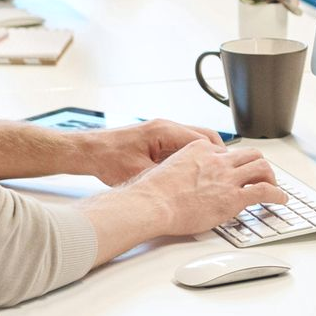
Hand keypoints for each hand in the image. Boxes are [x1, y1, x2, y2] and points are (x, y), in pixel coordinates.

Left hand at [83, 119, 222, 186]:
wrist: (88, 151)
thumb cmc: (108, 159)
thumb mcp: (141, 173)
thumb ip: (167, 177)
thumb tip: (188, 187)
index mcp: (165, 131)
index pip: (203, 140)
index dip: (217, 156)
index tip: (226, 169)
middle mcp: (166, 127)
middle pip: (204, 136)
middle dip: (217, 154)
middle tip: (226, 171)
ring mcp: (162, 131)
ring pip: (194, 140)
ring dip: (204, 155)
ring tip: (213, 174)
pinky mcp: (157, 138)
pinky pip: (182, 144)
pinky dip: (191, 156)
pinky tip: (192, 172)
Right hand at [117, 139, 289, 234]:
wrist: (152, 204)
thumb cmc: (152, 192)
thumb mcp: (166, 168)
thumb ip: (180, 168)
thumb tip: (178, 179)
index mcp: (200, 149)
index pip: (225, 151)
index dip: (233, 162)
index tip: (236, 170)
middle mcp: (217, 159)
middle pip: (250, 154)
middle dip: (258, 164)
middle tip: (262, 175)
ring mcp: (227, 177)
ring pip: (262, 167)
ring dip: (271, 177)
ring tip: (274, 186)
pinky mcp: (233, 196)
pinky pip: (265, 190)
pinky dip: (278, 194)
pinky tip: (281, 199)